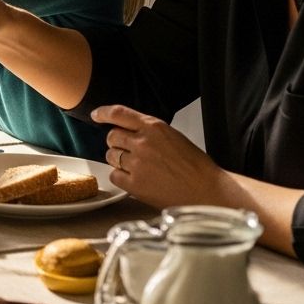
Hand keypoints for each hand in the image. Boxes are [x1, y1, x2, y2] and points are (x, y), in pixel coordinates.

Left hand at [92, 104, 227, 208]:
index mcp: (154, 127)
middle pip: (111, 137)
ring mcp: (137, 163)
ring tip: (138, 167)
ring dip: (119, 160)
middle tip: (129, 151)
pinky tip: (136, 179)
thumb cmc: (195, 166)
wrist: (206, 190)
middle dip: (116, 143)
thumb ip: (150, 132)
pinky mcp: (134, 183)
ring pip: (110, 156)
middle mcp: (142, 142)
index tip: (96, 115)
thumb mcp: (173, 137)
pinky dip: (121, 177)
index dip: (103, 113)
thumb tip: (130, 132)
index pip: (118, 113)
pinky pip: (114, 175)